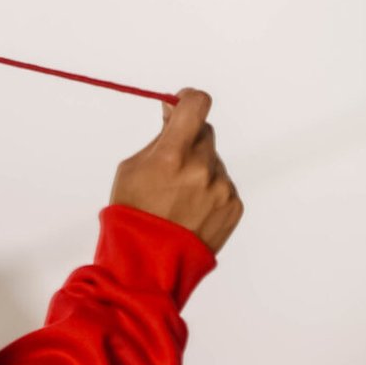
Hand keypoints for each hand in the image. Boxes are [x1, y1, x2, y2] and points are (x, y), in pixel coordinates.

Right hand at [110, 88, 242, 253]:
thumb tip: (175, 110)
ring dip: (199, 171)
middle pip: (204, 134)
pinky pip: (223, 186)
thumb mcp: (131, 168)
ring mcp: (221, 189)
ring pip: (213, 162)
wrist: (147, 264)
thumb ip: (160, 137)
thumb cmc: (132, 213)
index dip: (189, 100)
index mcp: (172, 156)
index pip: (197, 104)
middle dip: (189, 142)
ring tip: (178, 201)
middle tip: (172, 165)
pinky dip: (209, 193)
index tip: (182, 106)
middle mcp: (201, 169)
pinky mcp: (234, 206)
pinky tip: (191, 212)